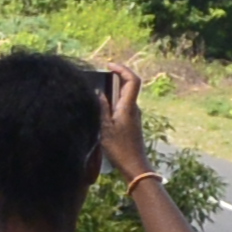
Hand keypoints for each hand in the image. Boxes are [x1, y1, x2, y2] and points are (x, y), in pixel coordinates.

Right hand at [97, 66, 156, 180]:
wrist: (134, 165)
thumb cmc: (119, 149)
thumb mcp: (105, 128)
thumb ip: (102, 108)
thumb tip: (98, 92)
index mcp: (128, 107)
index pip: (132, 80)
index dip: (122, 69)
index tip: (109, 66)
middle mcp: (134, 108)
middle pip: (129, 85)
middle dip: (115, 77)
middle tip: (100, 75)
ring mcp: (133, 115)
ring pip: (124, 96)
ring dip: (112, 90)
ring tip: (97, 92)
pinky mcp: (131, 122)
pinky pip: (123, 106)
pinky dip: (113, 102)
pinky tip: (101, 109)